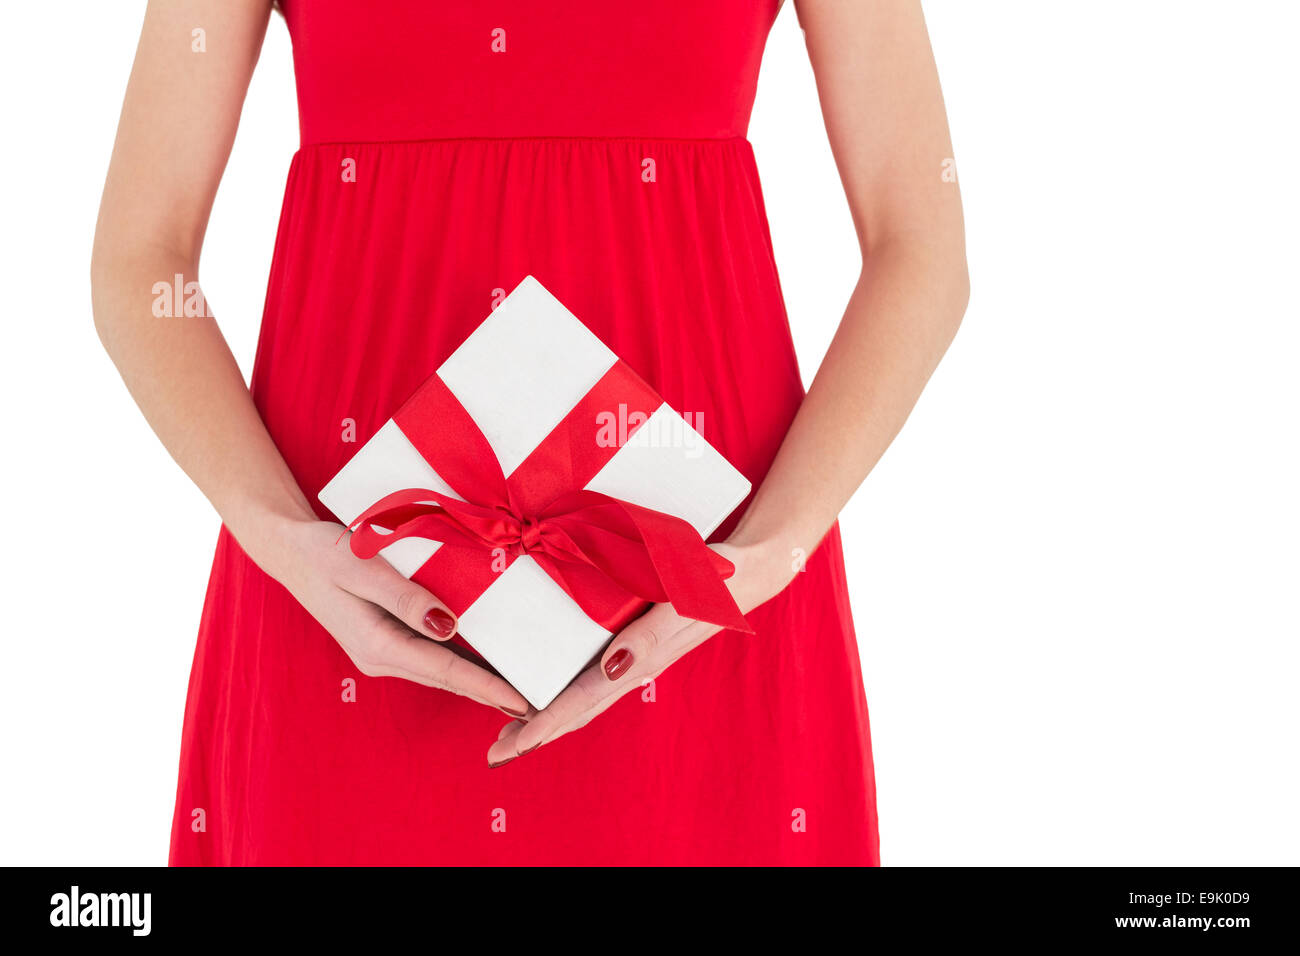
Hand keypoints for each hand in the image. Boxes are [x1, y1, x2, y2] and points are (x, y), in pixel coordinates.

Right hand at [247, 514, 531, 717]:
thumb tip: (448, 628)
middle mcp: (382, 656)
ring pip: (441, 671)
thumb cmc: (326, 553)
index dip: (487, 687)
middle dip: (491, 694)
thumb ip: (404, 597)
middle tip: (537, 706)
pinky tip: (486, 665)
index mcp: (378, 644)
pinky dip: (462, 665)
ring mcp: (383, 651)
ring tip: (521, 692)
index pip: (446, 670)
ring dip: (479, 683)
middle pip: (448, 679)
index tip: (522, 702)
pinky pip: (432, 657)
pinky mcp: (386, 639)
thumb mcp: (362, 567)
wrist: (290, 551)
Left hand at [485, 539, 798, 765]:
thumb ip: (651, 634)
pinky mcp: (637, 640)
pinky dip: (565, 690)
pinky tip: (549, 684)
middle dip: (535, 734)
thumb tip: (611, 669)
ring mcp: (635, 656)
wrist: (749, 570)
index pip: (580, 703)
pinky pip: (593, 674)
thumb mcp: (685, 599)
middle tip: (494, 753)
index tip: (507, 749)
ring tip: (512, 730)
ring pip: (583, 697)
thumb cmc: (713, 580)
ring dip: (547, 717)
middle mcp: (633, 665)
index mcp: (640, 661)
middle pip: (576, 711)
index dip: (542, 728)